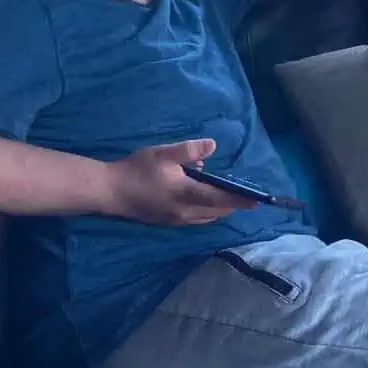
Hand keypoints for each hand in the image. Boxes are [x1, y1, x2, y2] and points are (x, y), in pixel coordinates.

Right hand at [105, 138, 258, 226]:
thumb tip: (212, 146)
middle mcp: (184, 212)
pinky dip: (205, 211)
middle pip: (216, 212)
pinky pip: (195, 219)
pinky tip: (201, 198)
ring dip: (218, 209)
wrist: (110, 192)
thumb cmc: (137, 170)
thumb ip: (189, 151)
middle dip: (231, 205)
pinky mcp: (167, 222)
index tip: (257, 200)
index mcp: (186, 195)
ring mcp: (175, 220)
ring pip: (206, 218)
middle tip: (244, 196)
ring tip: (226, 197)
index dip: (239, 199)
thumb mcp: (163, 154)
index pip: (219, 199)